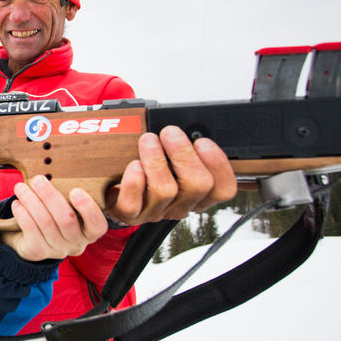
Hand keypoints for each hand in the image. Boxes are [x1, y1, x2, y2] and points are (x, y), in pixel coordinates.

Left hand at [0, 175, 107, 261]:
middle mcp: (76, 243)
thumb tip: (66, 170)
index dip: (88, 208)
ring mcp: (57, 249)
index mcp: (89, 231)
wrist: (29, 239)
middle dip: (50, 196)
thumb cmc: (52, 215)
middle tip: (37, 180)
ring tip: (20, 188)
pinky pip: (31, 230)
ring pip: (46, 222)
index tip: (75, 190)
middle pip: (67, 219)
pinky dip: (22, 214)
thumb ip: (70, 195)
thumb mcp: (66, 207)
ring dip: (31, 201)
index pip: (97, 224)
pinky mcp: (38, 252)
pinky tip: (17, 204)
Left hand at [106, 125, 236, 224]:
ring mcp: (156, 212)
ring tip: (148, 140)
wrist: (116, 188)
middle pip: (198, 185)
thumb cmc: (148, 168)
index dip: (219, 164)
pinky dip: (134, 182)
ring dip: (156, 160)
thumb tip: (188, 126)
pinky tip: (133, 165)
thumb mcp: (172, 156)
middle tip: (170, 133)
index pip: (223, 188)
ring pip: (166, 191)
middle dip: (184, 154)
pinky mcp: (130, 214)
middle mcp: (180, 205)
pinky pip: (134, 203)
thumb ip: (185, 146)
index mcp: (198, 194)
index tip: (203, 141)